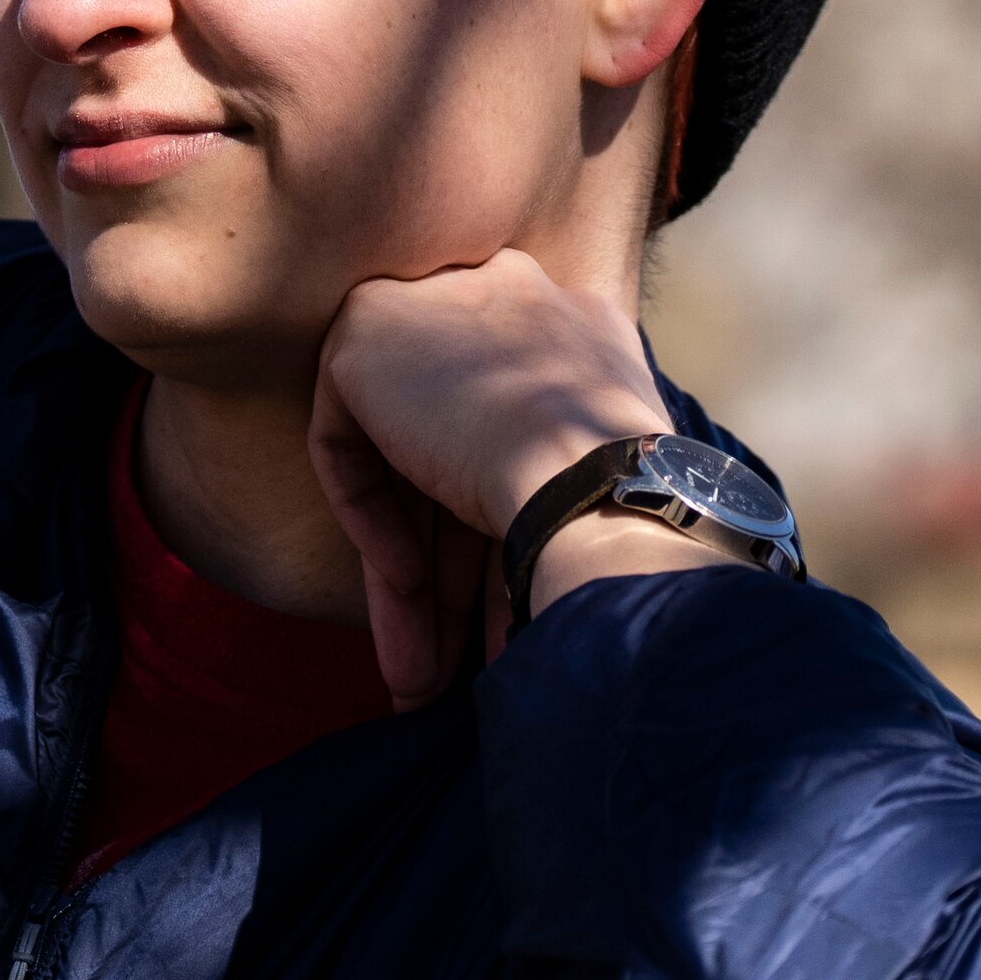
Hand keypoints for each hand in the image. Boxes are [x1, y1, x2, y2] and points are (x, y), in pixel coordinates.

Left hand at [306, 248, 711, 707]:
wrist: (599, 477)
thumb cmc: (632, 506)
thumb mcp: (610, 478)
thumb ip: (562, 483)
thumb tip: (533, 559)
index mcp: (577, 325)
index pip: (513, 427)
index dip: (495, 524)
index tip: (507, 602)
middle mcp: (508, 296)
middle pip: (455, 451)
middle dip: (450, 573)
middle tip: (450, 667)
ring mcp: (435, 303)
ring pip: (404, 464)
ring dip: (413, 583)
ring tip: (418, 683)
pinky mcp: (367, 333)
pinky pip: (348, 447)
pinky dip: (371, 525)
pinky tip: (405, 595)